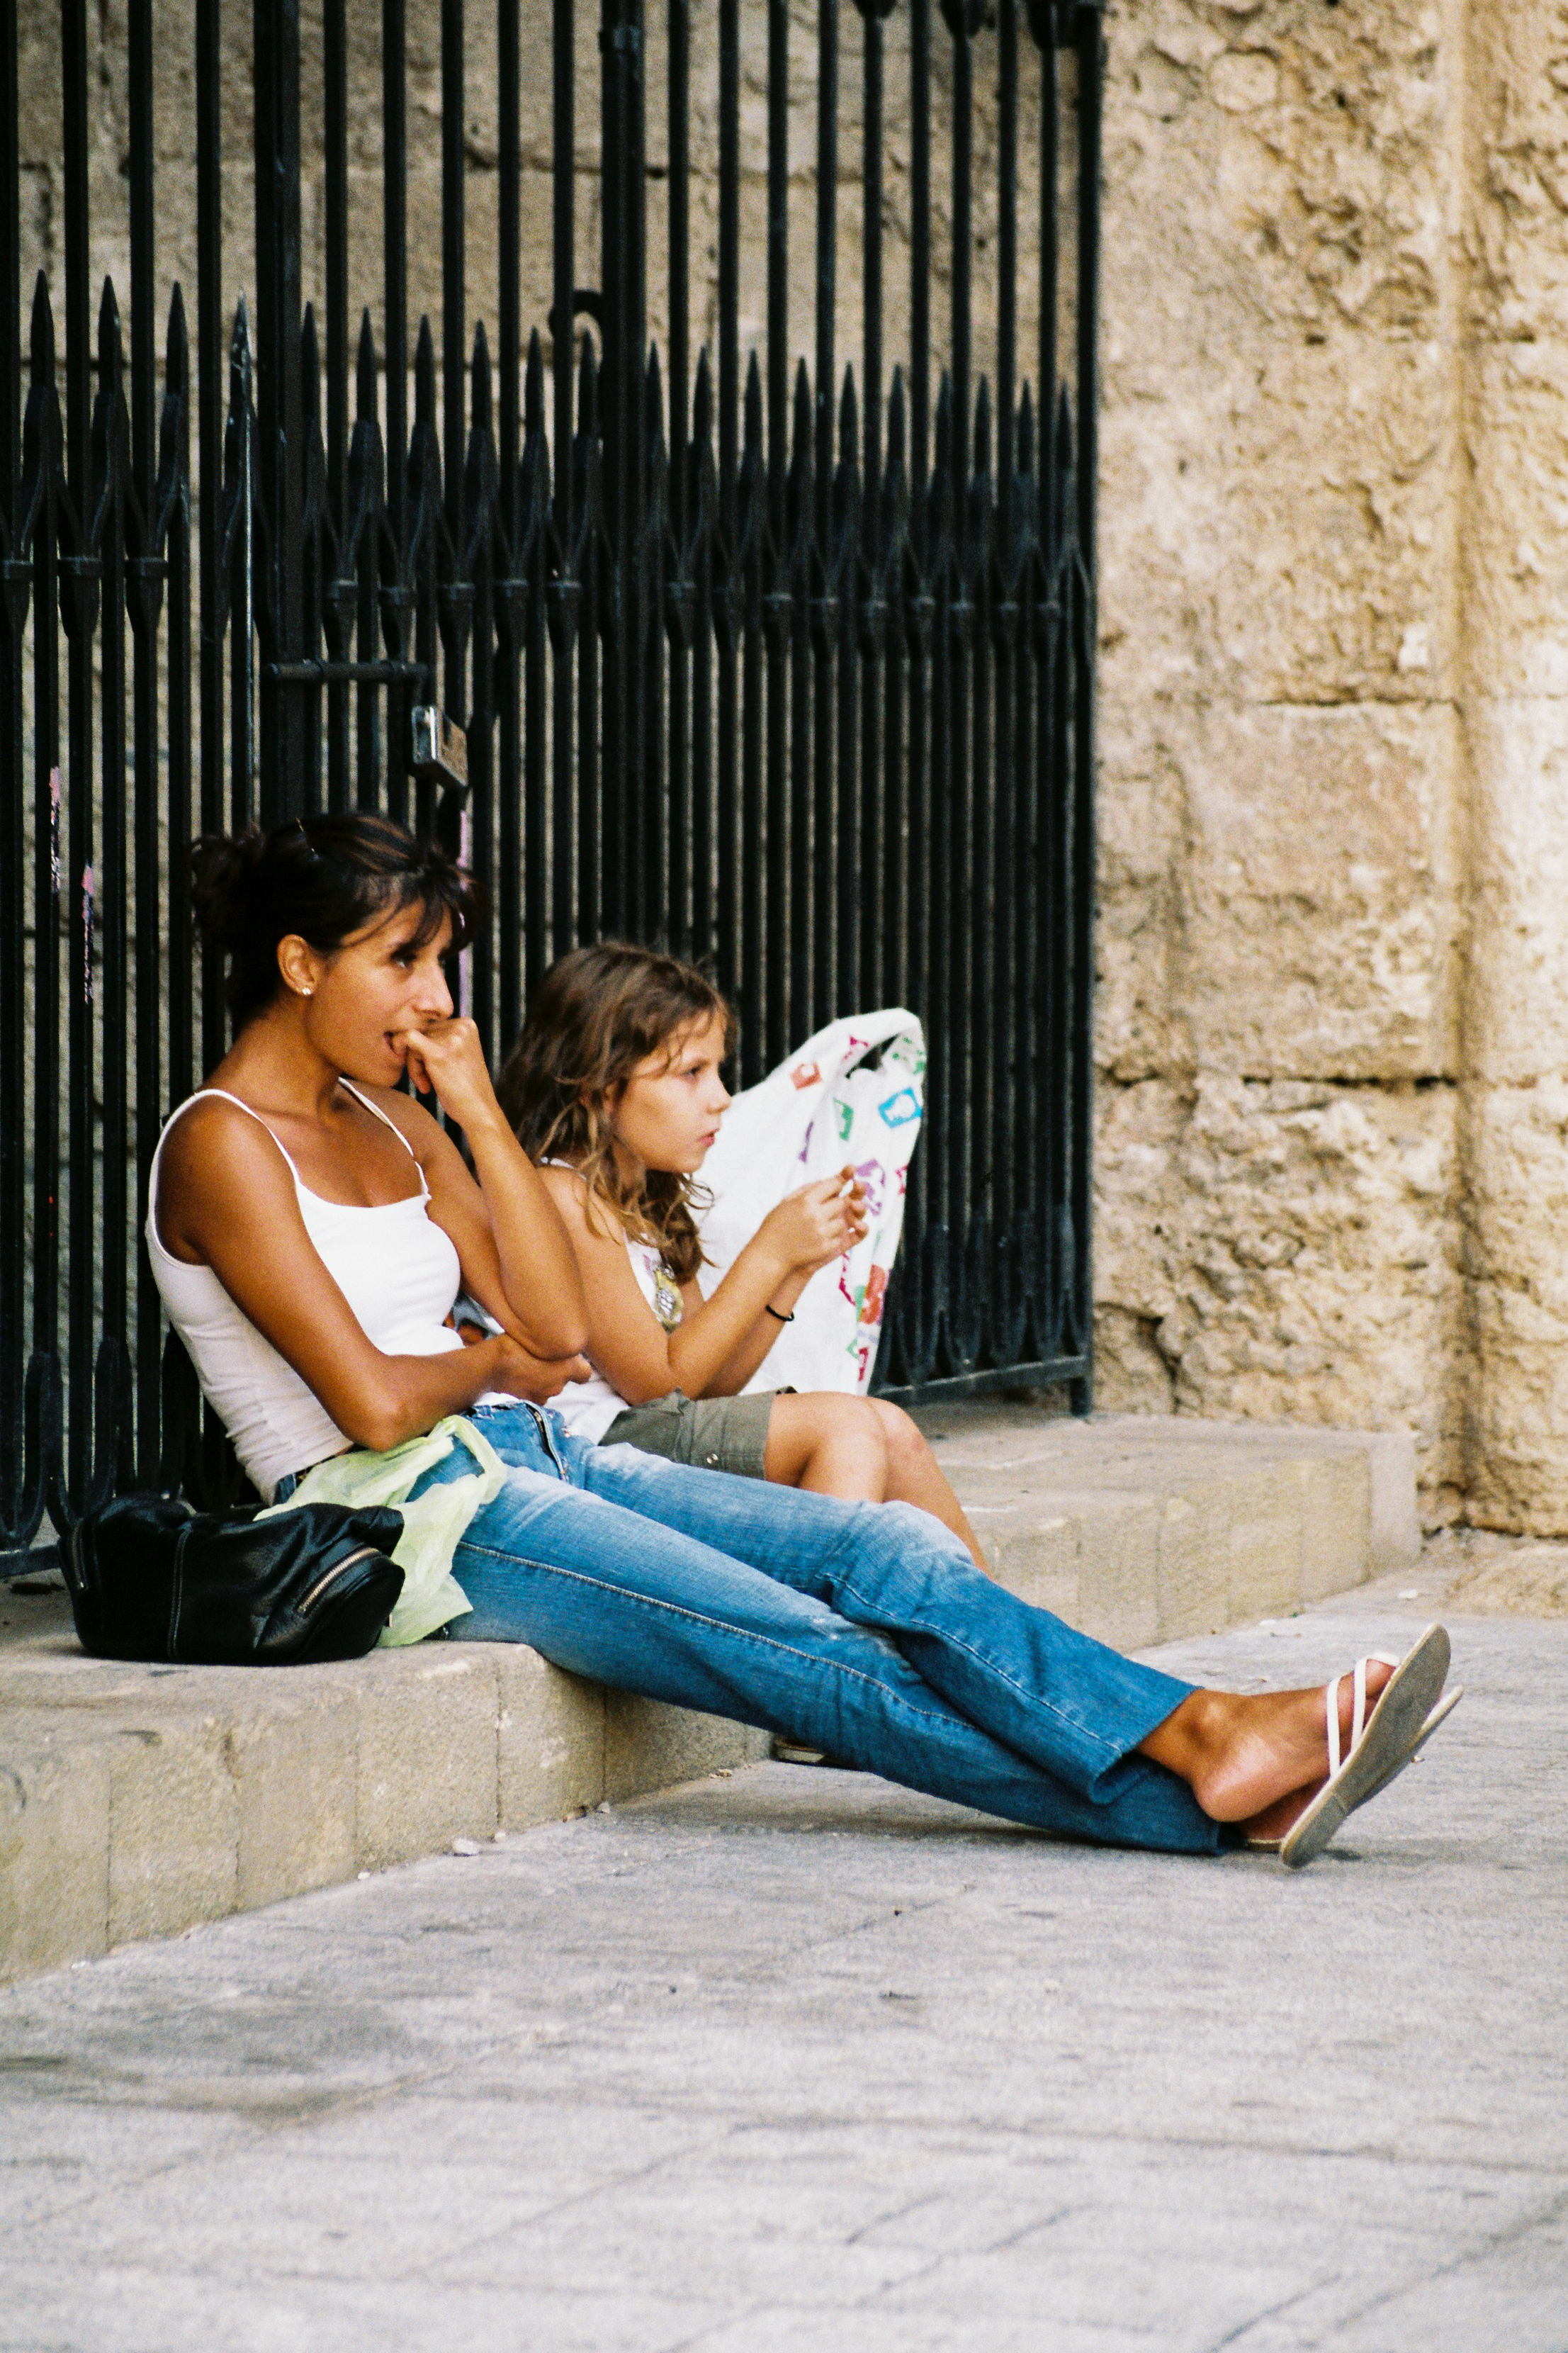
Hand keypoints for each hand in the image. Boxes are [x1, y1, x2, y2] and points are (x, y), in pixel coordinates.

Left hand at [392, 1015, 501, 1133]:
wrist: (479, 1112)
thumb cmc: (464, 1090)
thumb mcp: (456, 1056)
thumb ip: (439, 1040)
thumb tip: (402, 1031)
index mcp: (467, 1024)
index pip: (431, 1026)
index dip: (426, 1049)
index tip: (432, 1072)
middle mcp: (462, 1025)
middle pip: (421, 1031)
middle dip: (418, 1057)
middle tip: (428, 1083)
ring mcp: (451, 1038)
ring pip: (412, 1039)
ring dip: (414, 1064)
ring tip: (428, 1086)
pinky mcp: (439, 1053)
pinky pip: (407, 1038)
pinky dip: (401, 1051)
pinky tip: (417, 1079)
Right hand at [480, 1332, 592, 1404]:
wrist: (491, 1364)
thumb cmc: (516, 1344)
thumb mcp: (540, 1335)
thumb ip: (556, 1343)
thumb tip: (560, 1343)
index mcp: (568, 1368)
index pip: (585, 1373)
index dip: (578, 1366)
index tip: (568, 1358)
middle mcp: (559, 1385)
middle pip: (564, 1378)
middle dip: (557, 1370)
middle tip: (541, 1357)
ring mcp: (544, 1396)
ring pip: (549, 1386)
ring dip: (543, 1379)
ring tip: (526, 1365)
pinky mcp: (530, 1402)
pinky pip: (536, 1394)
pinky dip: (531, 1387)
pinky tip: (519, 1376)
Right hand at [757, 1168, 869, 1278]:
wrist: (768, 1256)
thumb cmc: (775, 1227)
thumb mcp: (786, 1203)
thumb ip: (806, 1190)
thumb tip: (825, 1181)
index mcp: (805, 1201)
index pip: (833, 1185)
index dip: (838, 1183)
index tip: (839, 1184)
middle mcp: (815, 1215)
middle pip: (842, 1202)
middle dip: (838, 1203)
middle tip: (830, 1207)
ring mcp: (821, 1233)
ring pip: (842, 1221)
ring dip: (835, 1221)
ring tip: (820, 1225)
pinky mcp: (824, 1248)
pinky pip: (838, 1238)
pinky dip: (831, 1237)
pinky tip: (818, 1238)